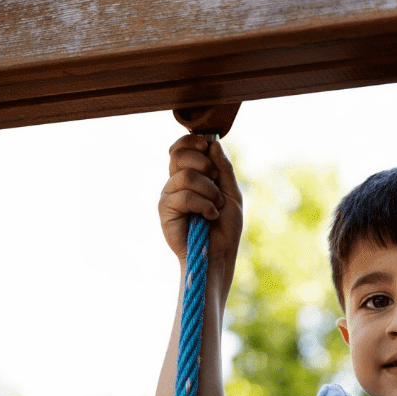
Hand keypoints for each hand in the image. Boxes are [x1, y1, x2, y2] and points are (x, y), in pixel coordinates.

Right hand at [159, 134, 242, 263]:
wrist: (219, 253)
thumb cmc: (225, 226)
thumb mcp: (231, 192)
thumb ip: (223, 169)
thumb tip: (213, 143)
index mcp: (190, 174)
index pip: (181, 147)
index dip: (193, 142)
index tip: (207, 147)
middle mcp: (176, 182)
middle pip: (179, 154)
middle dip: (204, 164)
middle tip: (216, 182)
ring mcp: (169, 195)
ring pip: (187, 175)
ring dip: (210, 190)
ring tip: (216, 205)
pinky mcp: (165, 209)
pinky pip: (185, 196)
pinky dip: (205, 204)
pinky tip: (210, 215)